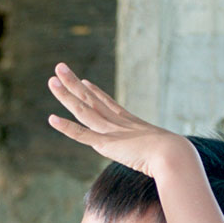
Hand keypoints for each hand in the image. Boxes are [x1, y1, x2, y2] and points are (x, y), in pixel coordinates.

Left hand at [47, 62, 191, 179]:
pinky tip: (51, 118)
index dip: (94, 92)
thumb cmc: (171, 155)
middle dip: (73, 83)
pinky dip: (67, 127)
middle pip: (90, 98)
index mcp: (128, 121)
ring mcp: (109, 131)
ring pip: (82, 109)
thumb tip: (158, 154)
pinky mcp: (105, 144)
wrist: (172, 154)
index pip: (107, 103)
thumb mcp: (158, 148)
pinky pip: (82, 134)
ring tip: (51, 80)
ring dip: (65, 95)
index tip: (84, 81)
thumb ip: (151, 149)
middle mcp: (116, 121)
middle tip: (59, 67)